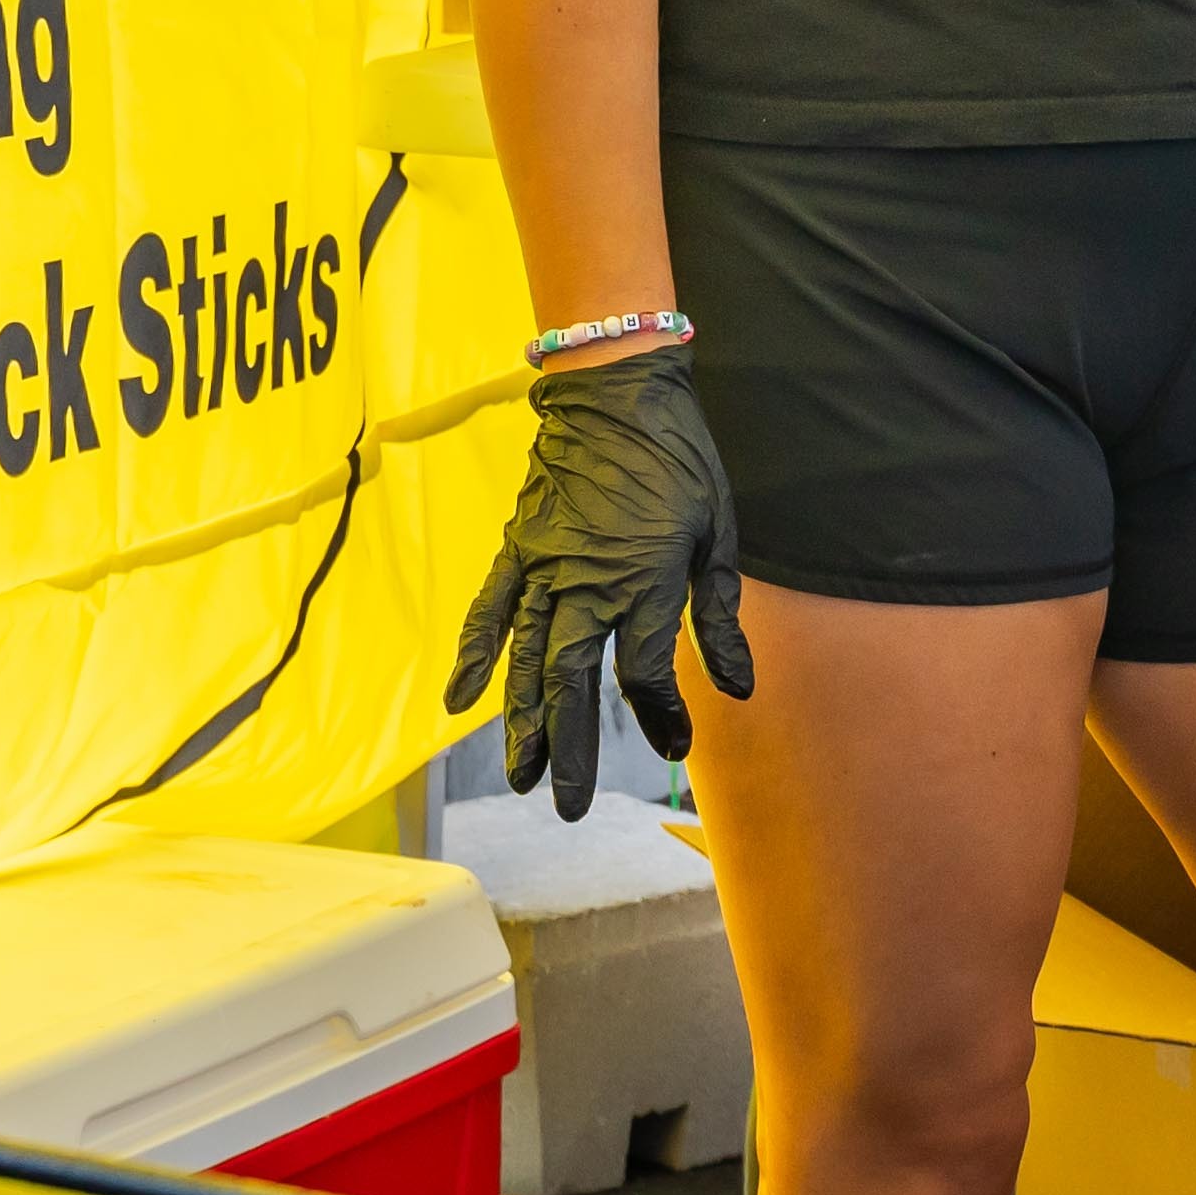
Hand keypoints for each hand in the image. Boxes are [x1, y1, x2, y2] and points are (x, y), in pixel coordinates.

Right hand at [447, 349, 754, 819]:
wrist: (616, 388)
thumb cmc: (680, 459)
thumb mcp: (719, 535)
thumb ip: (720, 616)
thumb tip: (736, 688)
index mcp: (646, 580)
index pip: (646, 671)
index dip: (662, 717)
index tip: (677, 746)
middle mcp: (588, 581)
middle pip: (573, 680)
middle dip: (570, 746)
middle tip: (565, 807)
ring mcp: (545, 565)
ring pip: (526, 656)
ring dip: (522, 719)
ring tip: (521, 777)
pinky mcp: (518, 547)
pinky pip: (489, 607)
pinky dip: (473, 653)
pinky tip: (459, 701)